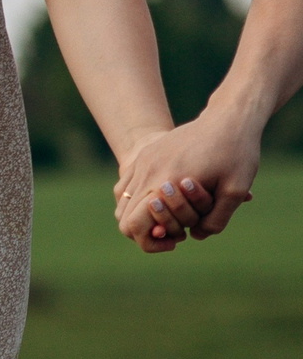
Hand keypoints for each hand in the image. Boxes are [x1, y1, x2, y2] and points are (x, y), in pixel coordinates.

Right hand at [113, 111, 259, 251]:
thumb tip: (194, 236)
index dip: (151, 242)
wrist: (230, 116)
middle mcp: (146, 172)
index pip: (135, 225)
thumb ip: (215, 220)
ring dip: (139, 217)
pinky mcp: (144, 156)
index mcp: (165, 182)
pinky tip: (158, 201)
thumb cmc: (237, 152)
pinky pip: (124, 189)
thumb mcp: (235, 190)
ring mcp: (142, 163)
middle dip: (146, 232)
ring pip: (121, 205)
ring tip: (167, 217)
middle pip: (124, 219)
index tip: (177, 241)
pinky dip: (135, 202)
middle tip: (175, 232)